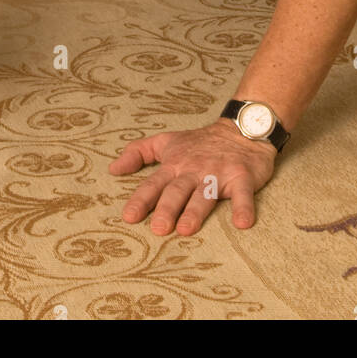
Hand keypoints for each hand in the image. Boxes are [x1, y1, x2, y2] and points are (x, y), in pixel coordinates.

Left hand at [109, 118, 276, 234]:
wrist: (241, 129)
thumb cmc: (200, 142)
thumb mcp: (166, 142)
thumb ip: (138, 152)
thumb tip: (113, 169)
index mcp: (175, 164)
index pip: (154, 183)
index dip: (141, 199)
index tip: (129, 217)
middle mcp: (194, 170)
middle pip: (178, 190)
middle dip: (167, 208)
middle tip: (159, 228)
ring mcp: (219, 173)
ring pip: (205, 193)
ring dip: (196, 210)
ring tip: (187, 228)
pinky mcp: (242, 176)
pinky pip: (243, 194)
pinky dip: (244, 207)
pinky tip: (243, 223)